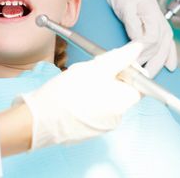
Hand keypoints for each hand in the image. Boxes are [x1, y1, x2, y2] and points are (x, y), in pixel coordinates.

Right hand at [15, 42, 142, 149]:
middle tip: (88, 69)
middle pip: (120, 89)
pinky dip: (85, 100)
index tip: (109, 62)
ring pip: (104, 98)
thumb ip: (120, 57)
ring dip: (95, 87)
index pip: (138, 82)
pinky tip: (70, 95)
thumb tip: (139, 48)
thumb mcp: (97, 67)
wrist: (41, 118)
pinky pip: (91, 110)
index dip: (126, 68)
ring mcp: (102, 126)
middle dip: (107, 76)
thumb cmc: (70, 91)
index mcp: (124, 101)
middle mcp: (118, 116)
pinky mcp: (86, 130)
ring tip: (75, 83)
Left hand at [106, 0, 176, 76]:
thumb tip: (137, 41)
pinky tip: (170, 66)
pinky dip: (169, 56)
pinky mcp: (159, 27)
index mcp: (152, 16)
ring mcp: (161, 25)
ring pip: (164, 49)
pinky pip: (168, 44)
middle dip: (149, 64)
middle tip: (138, 77)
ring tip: (150, 77)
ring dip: (158, 64)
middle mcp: (160, 22)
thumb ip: (132, 23)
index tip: (131, 63)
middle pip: (158, 48)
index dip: (140, 54)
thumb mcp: (124, 4)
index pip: (149, 41)